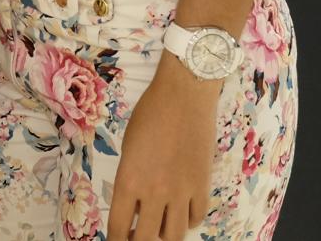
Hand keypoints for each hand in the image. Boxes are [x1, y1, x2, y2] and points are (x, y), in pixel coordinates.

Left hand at [107, 61, 218, 240]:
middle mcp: (154, 192)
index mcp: (128, 181)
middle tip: (138, 236)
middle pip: (146, 240)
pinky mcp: (202, 185)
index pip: (118, 230)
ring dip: (165, 234)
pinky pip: (196, 218)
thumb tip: (134, 206)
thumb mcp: (128, 148)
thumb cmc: (150, 113)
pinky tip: (182, 210)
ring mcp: (181, 191)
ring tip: (161, 225)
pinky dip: (188, 219)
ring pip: (175, 236)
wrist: (184, 94)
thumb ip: (129, 180)